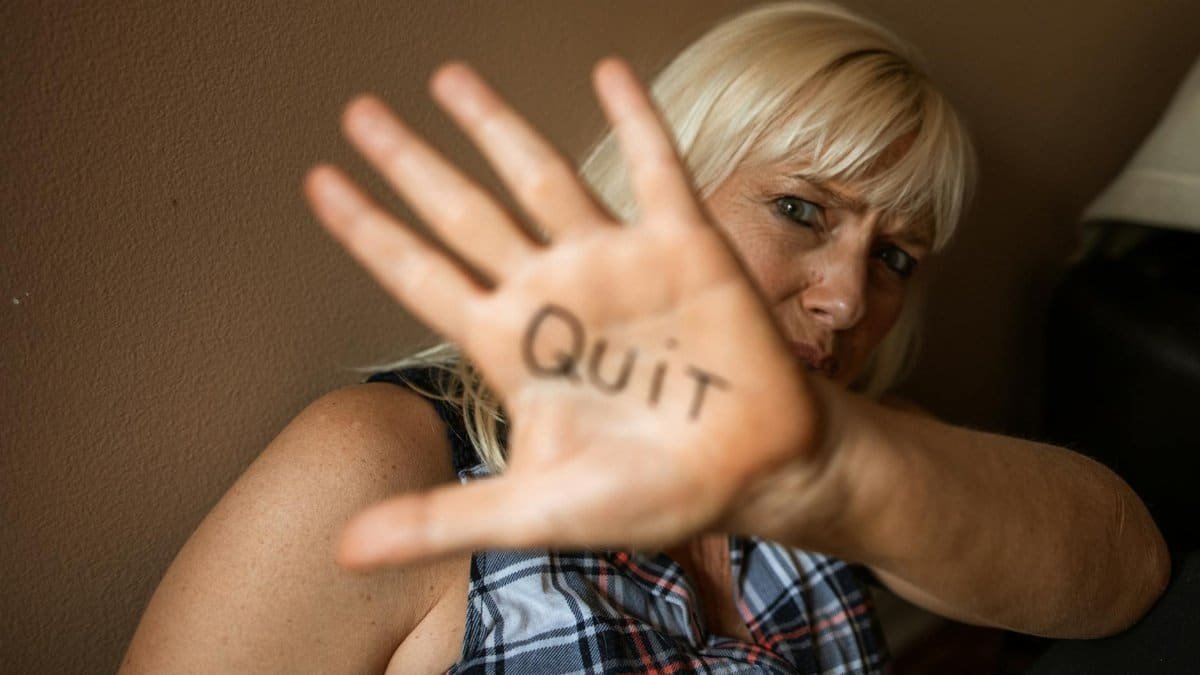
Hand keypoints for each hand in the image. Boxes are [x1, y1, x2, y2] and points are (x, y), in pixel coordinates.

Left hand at [305, 59, 821, 567]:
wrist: (752, 476)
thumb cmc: (646, 493)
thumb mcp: (537, 511)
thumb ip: (443, 519)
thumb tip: (342, 553)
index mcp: (512, 345)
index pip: (422, 275)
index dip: (369, 230)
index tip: (318, 182)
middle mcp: (553, 292)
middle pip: (466, 212)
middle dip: (413, 162)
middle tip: (360, 112)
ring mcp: (616, 264)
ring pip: (543, 177)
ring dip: (498, 127)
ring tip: (448, 77)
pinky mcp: (684, 248)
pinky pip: (657, 169)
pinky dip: (635, 120)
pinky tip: (609, 71)